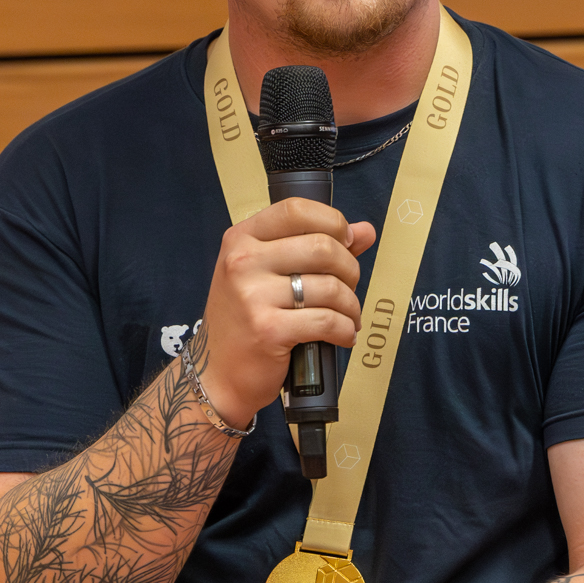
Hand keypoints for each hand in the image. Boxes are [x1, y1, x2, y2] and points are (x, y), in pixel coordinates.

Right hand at [196, 198, 377, 421]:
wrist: (217, 373)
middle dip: (350, 270)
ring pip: (330, 286)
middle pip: (322, 246)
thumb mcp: (268, 274)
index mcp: (241, 239)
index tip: (347, 242)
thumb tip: (366, 231)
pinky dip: (345, 330)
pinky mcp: (267, 329)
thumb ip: (316, 246)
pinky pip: (327, 321)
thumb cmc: (246, 320)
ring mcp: (252, 296)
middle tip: (348, 290)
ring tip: (348, 317)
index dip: (333, 222)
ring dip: (351, 305)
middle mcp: (242, 261)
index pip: (297, 209)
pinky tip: (342, 335)